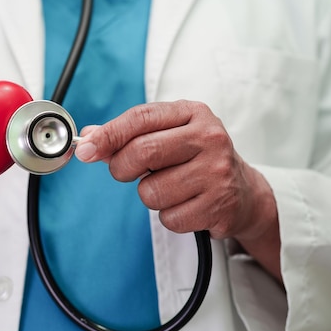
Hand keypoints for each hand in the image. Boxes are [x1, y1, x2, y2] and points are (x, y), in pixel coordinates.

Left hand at [74, 100, 277, 241]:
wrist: (244, 192)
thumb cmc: (196, 159)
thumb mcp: (168, 135)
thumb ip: (128, 134)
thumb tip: (87, 138)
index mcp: (192, 113)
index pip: (141, 118)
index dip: (108, 135)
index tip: (85, 149)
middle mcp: (209, 138)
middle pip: (143, 152)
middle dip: (122, 167)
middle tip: (127, 172)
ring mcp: (217, 172)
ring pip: (151, 191)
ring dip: (150, 195)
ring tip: (170, 188)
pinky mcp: (219, 205)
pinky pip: (169, 217)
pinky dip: (169, 216)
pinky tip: (185, 204)